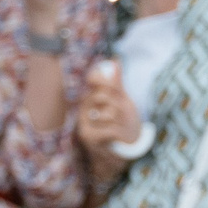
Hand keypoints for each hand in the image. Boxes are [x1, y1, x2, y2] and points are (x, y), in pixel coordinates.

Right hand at [77, 61, 141, 186]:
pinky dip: (119, 133)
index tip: (117, 85)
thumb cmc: (123, 121)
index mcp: (91, 96)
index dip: (103, 78)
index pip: (92, 79)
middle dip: (118, 102)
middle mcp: (83, 108)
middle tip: (124, 109)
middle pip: (102, 96)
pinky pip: (109, 129)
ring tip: (122, 125)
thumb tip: (115, 60)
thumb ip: (117, 82)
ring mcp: (83, 122)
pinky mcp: (88, 137)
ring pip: (108, 114)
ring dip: (120, 120)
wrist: (122, 147)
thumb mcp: (122, 100)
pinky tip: (120, 135)